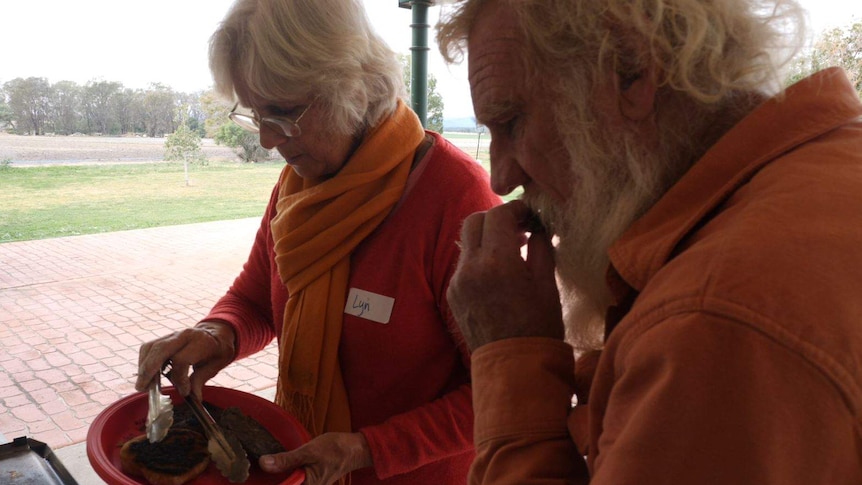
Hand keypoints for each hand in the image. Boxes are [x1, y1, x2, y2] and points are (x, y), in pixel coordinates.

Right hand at [135, 321, 235, 397]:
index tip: (184, 392)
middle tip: (143, 388)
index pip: (181, 359)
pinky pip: (148, 348)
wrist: (216, 334)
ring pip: (150, 347)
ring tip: (142, 385)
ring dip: (142, 367)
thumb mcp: (215, 365)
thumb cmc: (217, 351)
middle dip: (148, 370)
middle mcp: (183, 335)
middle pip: (160, 350)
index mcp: (200, 341)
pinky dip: (143, 361)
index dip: (179, 378)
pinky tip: (146, 376)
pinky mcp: (164, 338)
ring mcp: (172, 335)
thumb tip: (194, 399)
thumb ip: (201, 380)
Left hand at [259, 432, 372, 484]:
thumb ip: (286, 460)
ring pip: (288, 483)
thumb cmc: (335, 449)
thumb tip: (264, 463)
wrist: (355, 449)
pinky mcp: (309, 480)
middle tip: (253, 473)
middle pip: (285, 484)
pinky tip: (276, 466)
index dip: (267, 483)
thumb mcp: (309, 451)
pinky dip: (284, 476)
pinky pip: (293, 481)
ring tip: (263, 468)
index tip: (251, 479)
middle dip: (271, 480)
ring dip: (278, 478)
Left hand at [448, 200, 563, 350]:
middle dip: (496, 218)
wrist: (513, 367)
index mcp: (497, 262)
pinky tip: (499, 271)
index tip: (530, 216)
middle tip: (519, 227)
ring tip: (511, 249)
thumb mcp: (546, 284)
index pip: (498, 215)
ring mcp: (457, 281)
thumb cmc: (538, 327)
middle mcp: (471, 268)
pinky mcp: (452, 294)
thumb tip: (537, 228)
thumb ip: (540, 248)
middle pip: (474, 221)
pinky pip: (464, 264)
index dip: (516, 209)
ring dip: (486, 237)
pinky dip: (480, 258)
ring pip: (466, 242)